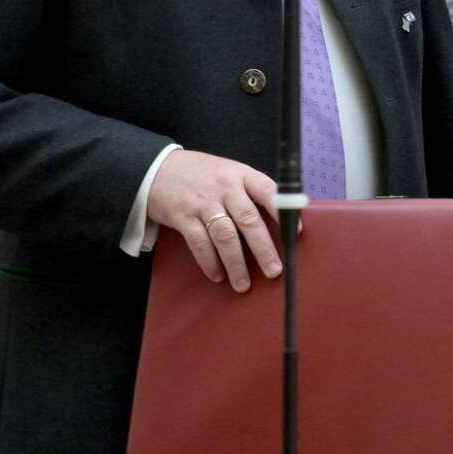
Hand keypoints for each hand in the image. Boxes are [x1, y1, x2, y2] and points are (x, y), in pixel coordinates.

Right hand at [146, 149, 282, 292]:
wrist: (157, 169)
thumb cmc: (201, 174)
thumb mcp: (229, 173)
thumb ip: (249, 192)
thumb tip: (277, 220)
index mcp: (241, 174)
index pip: (269, 192)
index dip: (283, 213)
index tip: (294, 233)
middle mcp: (225, 187)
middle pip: (249, 220)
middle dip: (264, 249)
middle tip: (274, 270)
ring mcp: (203, 202)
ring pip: (225, 237)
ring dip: (236, 264)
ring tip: (243, 284)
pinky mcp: (183, 216)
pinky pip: (200, 244)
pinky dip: (210, 262)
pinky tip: (218, 275)